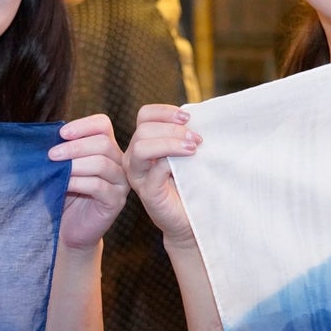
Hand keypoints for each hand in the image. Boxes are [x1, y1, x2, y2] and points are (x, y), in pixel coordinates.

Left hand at [49, 114, 126, 252]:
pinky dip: (78, 182)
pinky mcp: (116, 201)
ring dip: (75, 164)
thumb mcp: (61, 168)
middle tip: (51, 155)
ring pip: (102, 163)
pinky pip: (99, 186)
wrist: (68, 229)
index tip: (61, 133)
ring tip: (56, 169)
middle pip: (103, 143)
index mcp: (106, 148)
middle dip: (74, 147)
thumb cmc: (63, 195)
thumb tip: (46, 134)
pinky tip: (64, 185)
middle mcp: (119, 163)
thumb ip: (60, 150)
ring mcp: (120, 183)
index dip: (83, 125)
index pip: (102, 125)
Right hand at [123, 104, 200, 249]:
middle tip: (197, 139)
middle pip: (143, 128)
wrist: (191, 219)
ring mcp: (137, 175)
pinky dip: (170, 161)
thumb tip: (195, 115)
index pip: (145, 115)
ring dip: (170, 142)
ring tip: (193, 148)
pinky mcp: (147, 192)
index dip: (165, 111)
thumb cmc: (190, 184)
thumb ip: (183, 135)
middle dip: (172, 129)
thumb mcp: (186, 153)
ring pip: (141, 146)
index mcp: (143, 143)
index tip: (188, 118)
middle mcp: (134, 157)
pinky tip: (189, 161)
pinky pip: (153, 170)